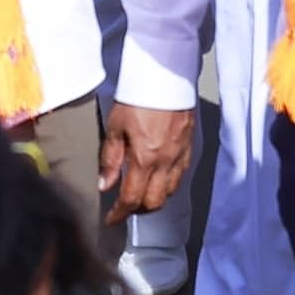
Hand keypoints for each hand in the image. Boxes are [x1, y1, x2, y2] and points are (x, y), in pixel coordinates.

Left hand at [97, 102, 196, 221]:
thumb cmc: (139, 97)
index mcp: (145, 158)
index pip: (132, 198)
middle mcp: (166, 162)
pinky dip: (168, 184)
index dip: (120, 213)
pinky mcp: (190, 148)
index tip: (110, 219)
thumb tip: (104, 185)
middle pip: (154, 202)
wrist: (167, 76)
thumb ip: (110, 159)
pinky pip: (180, 176)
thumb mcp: (116, 126)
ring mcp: (180, 156)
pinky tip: (158, 178)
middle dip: (138, 210)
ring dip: (154, 199)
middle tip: (125, 207)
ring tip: (141, 194)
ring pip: (170, 192)